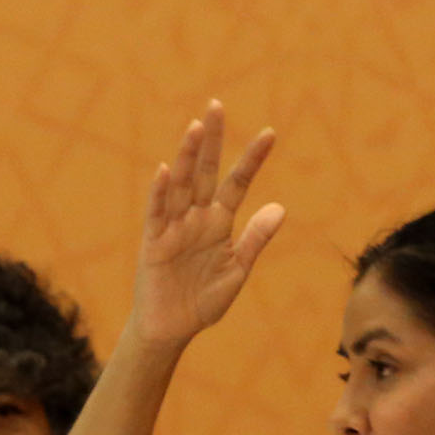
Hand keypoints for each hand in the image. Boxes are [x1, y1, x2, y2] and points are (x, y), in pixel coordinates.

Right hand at [132, 101, 284, 349]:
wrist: (172, 329)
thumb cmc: (203, 301)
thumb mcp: (237, 270)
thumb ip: (255, 239)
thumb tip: (280, 207)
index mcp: (219, 222)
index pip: (237, 183)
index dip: (252, 159)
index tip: (270, 133)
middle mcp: (196, 217)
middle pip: (205, 171)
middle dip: (211, 140)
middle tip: (217, 106)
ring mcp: (174, 226)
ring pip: (181, 184)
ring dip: (187, 156)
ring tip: (196, 127)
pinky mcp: (154, 241)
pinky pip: (157, 212)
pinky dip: (160, 191)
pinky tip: (166, 169)